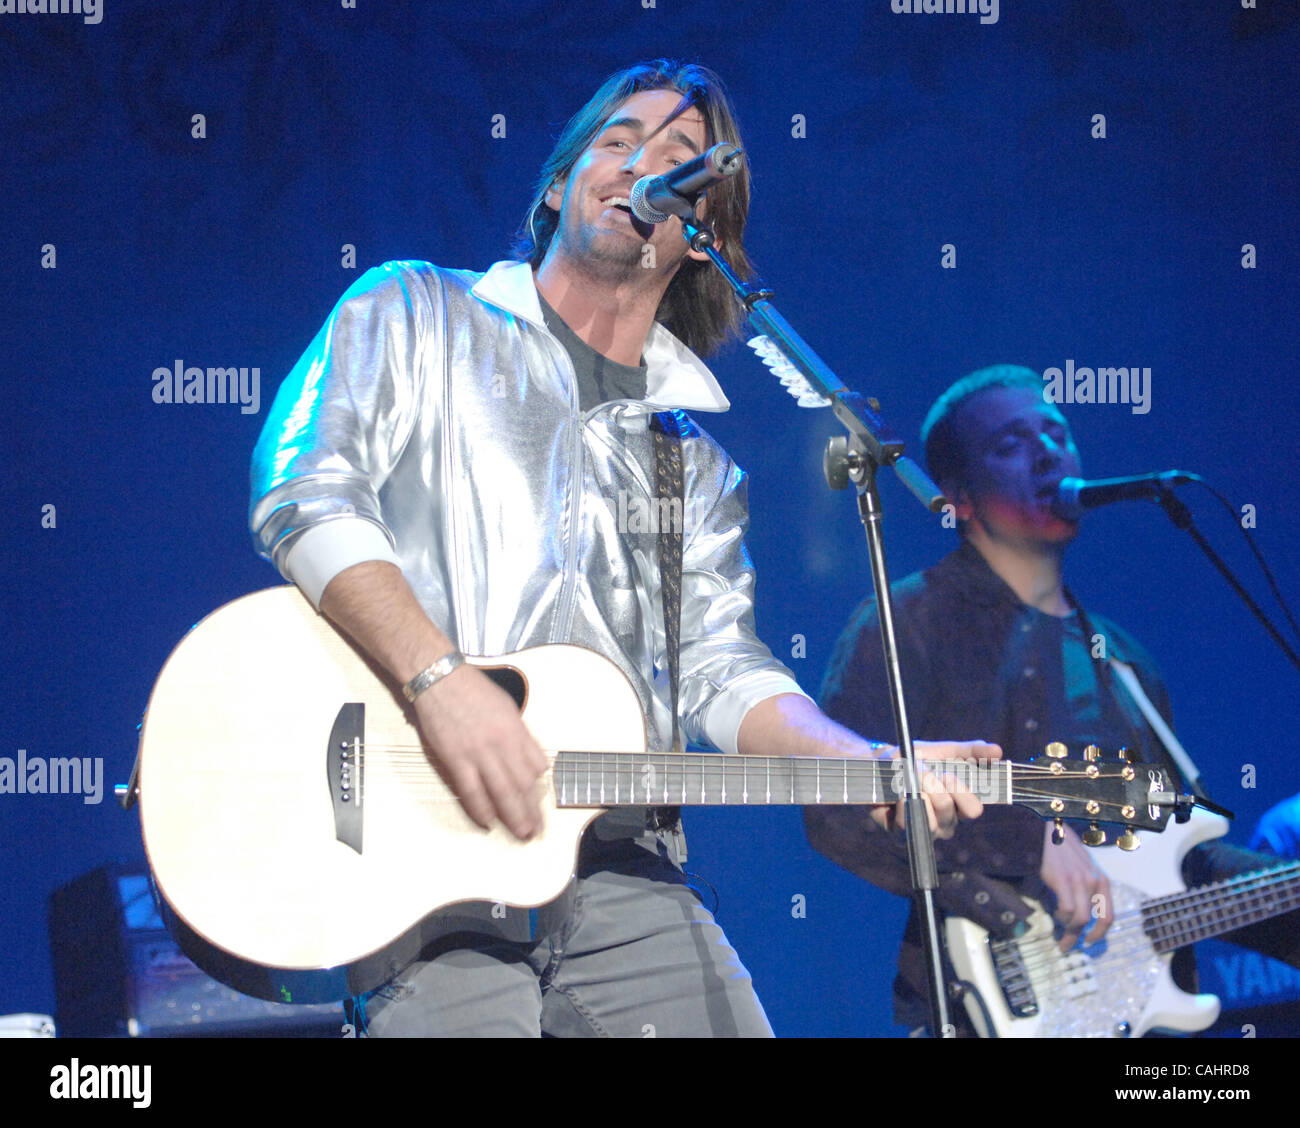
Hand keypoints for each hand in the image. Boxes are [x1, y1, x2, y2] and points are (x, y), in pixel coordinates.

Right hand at [413, 664, 548, 839]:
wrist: (440, 679)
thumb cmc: (473, 689)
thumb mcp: (507, 706)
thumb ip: (519, 734)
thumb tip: (531, 760)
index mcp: (516, 729)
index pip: (537, 767)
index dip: (540, 790)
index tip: (541, 804)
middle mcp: (501, 743)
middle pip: (523, 785)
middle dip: (532, 811)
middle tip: (536, 830)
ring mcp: (478, 752)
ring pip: (502, 792)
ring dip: (513, 816)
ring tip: (520, 833)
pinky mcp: (455, 758)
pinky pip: (471, 790)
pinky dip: (481, 809)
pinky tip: (488, 822)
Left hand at [871, 740, 1001, 838]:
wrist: (881, 762)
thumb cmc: (916, 758)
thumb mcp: (945, 751)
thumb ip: (971, 751)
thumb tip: (997, 751)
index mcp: (959, 804)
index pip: (974, 810)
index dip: (963, 793)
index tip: (948, 774)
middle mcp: (945, 821)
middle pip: (951, 815)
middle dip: (938, 791)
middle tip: (925, 773)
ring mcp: (924, 829)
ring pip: (931, 823)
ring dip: (919, 795)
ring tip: (909, 779)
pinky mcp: (901, 832)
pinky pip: (908, 826)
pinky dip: (904, 806)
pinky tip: (899, 794)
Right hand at [1040, 821, 1112, 950]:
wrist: (1042, 830)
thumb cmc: (1058, 846)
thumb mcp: (1077, 864)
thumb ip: (1082, 883)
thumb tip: (1076, 907)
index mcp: (1100, 878)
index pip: (1109, 914)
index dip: (1100, 932)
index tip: (1089, 941)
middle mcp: (1094, 880)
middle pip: (1095, 919)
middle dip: (1081, 936)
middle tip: (1067, 946)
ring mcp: (1080, 880)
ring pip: (1081, 918)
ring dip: (1069, 931)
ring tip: (1059, 936)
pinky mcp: (1064, 880)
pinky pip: (1067, 909)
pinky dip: (1060, 916)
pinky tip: (1053, 913)